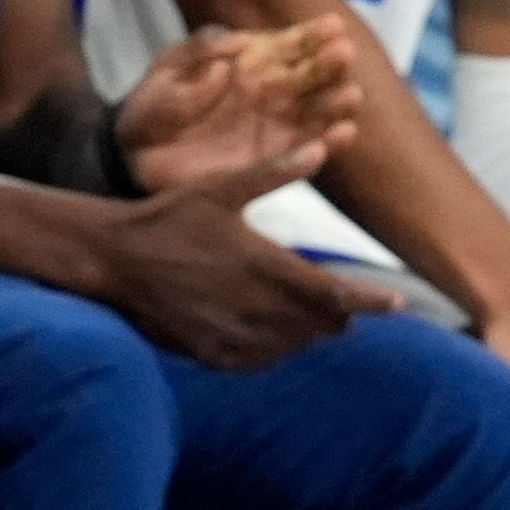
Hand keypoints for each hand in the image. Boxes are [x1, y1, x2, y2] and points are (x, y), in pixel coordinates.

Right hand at [74, 193, 396, 369]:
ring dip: (307, 331)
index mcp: (262, 265)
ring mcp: (230, 336)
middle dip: (338, 314)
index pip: (332, 295)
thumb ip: (275, 171)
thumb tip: (322, 146)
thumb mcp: (221, 186)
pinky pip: (258, 362)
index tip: (397, 304)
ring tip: (309, 312)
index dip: (369, 302)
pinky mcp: (210, 355)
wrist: (112, 260)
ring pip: (292, 346)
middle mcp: (252, 308)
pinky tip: (270, 331)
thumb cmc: (168, 216)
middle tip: (345, 299)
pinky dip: (274, 349)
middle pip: (319, 326)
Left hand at [113, 19, 358, 202]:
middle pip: (308, 76)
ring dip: (335, 103)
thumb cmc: (152, 102)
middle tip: (344, 55)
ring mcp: (271, 126)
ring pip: (313, 112)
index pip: (287, 44)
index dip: (311, 34)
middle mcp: (268, 91)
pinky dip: (325, 143)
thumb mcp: (169, 65)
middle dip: (329, 65)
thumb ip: (201, 49)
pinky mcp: (268, 160)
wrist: (135, 154)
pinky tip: (344, 135)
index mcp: (249, 61)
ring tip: (351, 96)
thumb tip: (240, 44)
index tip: (333, 26)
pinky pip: (301, 151)